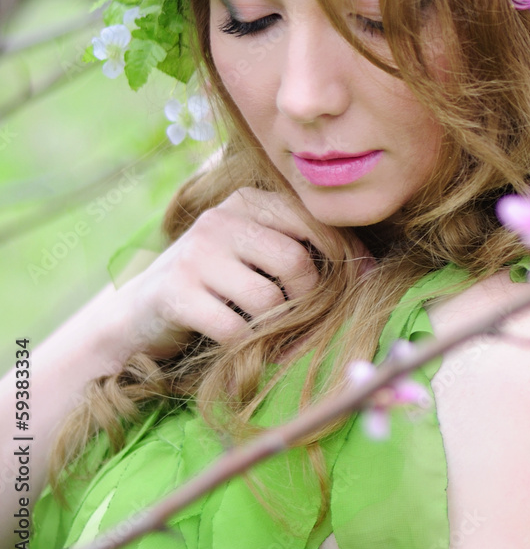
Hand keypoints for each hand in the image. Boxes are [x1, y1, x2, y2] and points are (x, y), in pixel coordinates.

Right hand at [114, 187, 372, 358]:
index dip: (344, 254)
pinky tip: (235, 344)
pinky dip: (244, 347)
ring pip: (267, 299)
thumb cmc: (213, 285)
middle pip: (294, 261)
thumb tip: (371, 268)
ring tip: (262, 329)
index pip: (310, 221)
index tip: (363, 280)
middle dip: (308, 299)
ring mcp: (195, 255)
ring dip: (273, 327)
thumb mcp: (252, 251)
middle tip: (301, 318)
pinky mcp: (176, 293)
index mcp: (246, 201)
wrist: (138, 315)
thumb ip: (299, 247)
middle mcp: (220, 220)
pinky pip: (235, 328)